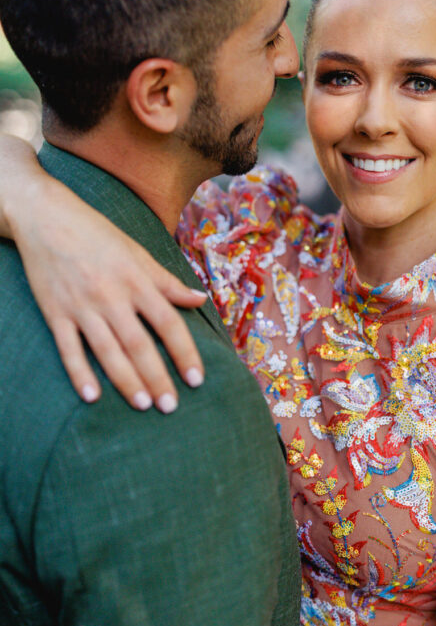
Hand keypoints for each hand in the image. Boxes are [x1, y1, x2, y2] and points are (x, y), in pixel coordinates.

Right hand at [8, 169, 206, 409]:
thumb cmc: (97, 234)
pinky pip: (69, 349)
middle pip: (139, 344)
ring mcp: (82, 306)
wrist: (47, 218)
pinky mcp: (55, 313)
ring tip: (143, 405)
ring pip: (108, 351)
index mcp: (136, 280)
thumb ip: (167, 281)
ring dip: (126, 381)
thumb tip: (199, 299)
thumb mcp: (138, 253)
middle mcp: (111, 296)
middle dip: (157, 377)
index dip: (184, 352)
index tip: (196, 379)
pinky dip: (79, 373)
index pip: (168, 323)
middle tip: (171, 406)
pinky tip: (92, 397)